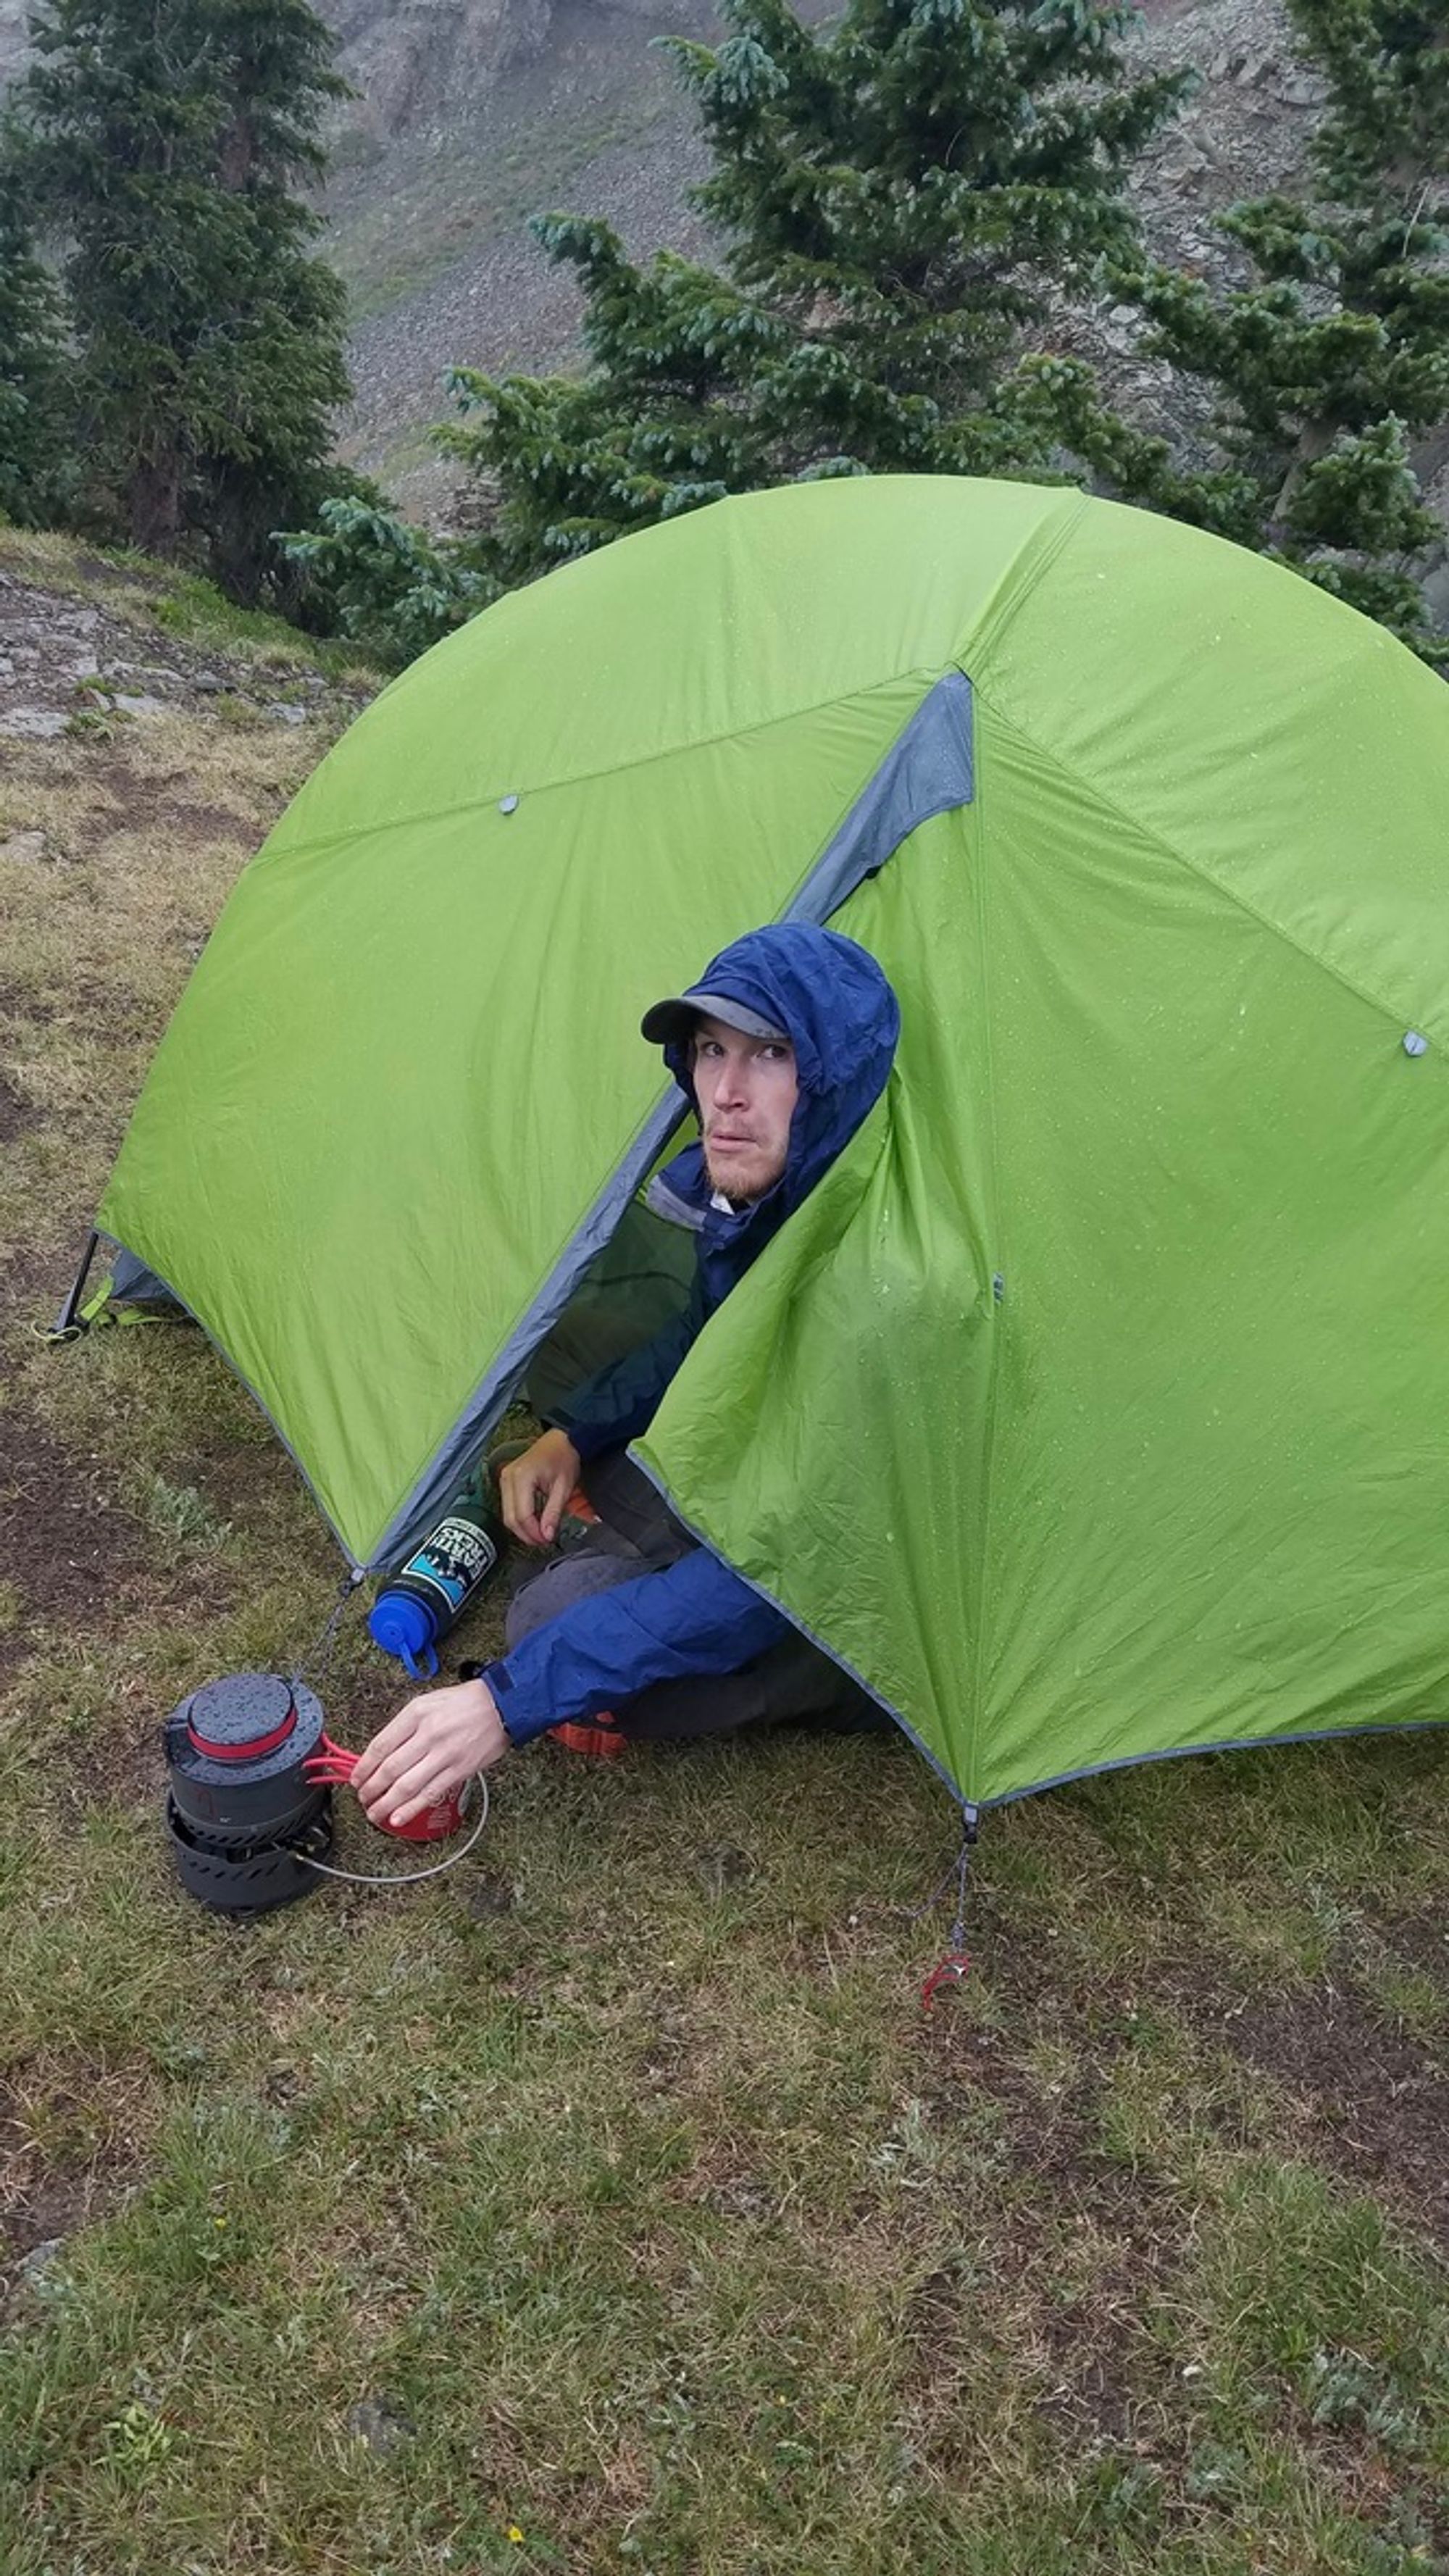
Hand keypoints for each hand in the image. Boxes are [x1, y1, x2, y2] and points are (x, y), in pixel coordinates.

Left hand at [352, 1678, 509, 1828]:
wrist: (502, 1705)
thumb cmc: (465, 1702)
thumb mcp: (428, 1701)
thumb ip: (405, 1725)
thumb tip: (382, 1752)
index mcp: (416, 1714)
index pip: (380, 1745)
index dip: (364, 1766)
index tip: (356, 1778)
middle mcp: (428, 1734)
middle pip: (390, 1769)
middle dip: (371, 1788)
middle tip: (362, 1797)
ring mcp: (444, 1754)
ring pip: (407, 1785)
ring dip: (385, 1803)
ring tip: (374, 1812)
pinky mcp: (460, 1770)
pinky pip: (430, 1793)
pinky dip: (411, 1809)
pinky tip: (397, 1818)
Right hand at [499, 1427, 581, 1546]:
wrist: (561, 1440)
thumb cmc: (564, 1458)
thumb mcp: (564, 1487)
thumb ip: (554, 1512)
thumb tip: (547, 1535)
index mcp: (522, 1477)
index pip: (522, 1515)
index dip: (534, 1532)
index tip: (547, 1540)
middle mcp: (508, 1477)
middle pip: (510, 1518)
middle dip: (526, 1534)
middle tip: (544, 1541)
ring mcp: (505, 1478)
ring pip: (507, 1515)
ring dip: (522, 1529)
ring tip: (540, 1534)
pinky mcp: (506, 1481)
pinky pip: (508, 1507)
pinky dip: (520, 1518)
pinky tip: (534, 1523)